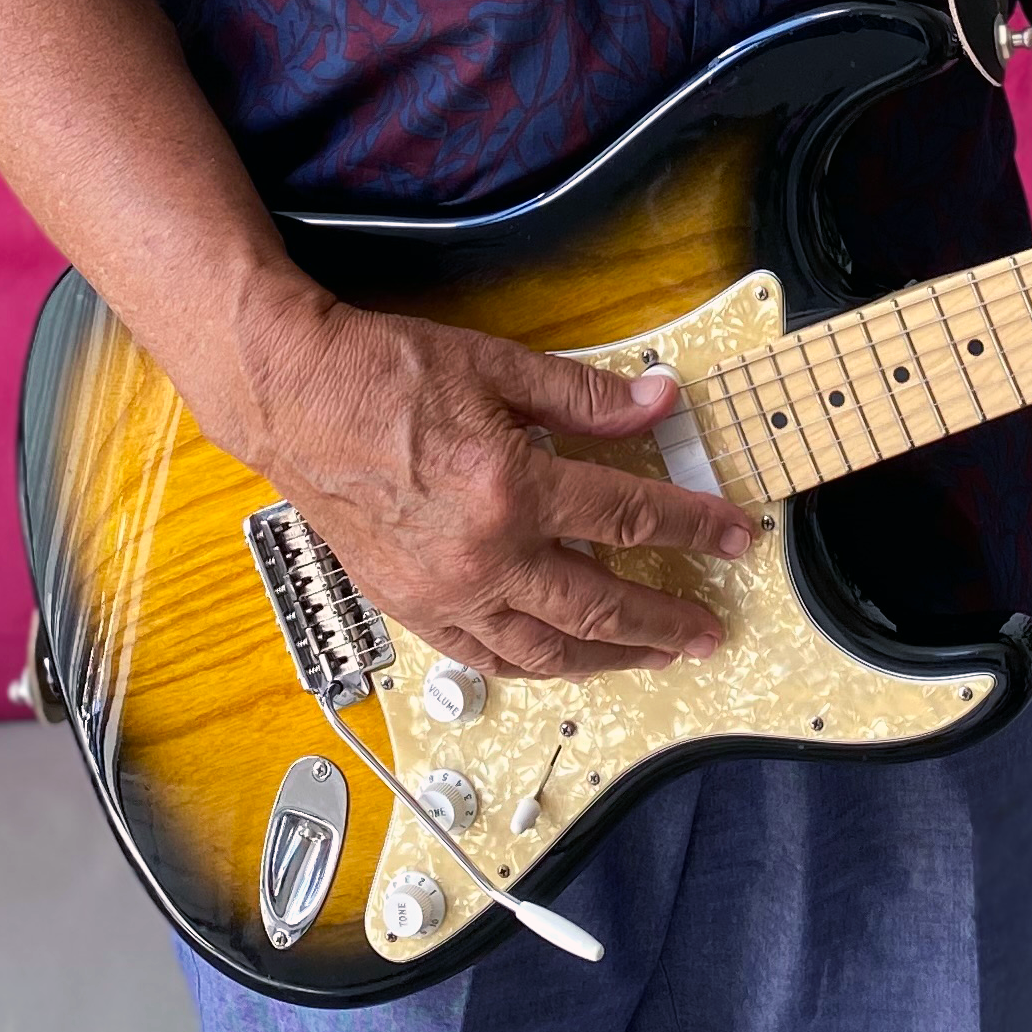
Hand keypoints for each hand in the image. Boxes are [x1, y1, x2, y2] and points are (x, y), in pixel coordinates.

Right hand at [241, 295, 757, 679]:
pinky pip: (486, 657)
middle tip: (710, 629)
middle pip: (600, 605)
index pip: (629, 516)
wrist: (294, 398)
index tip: (737, 536)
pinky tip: (562, 658)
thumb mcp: (499, 367)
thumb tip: (658, 402)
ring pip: (546, 651)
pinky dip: (535, 664)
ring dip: (610, 658)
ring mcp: (445, 592)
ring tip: (653, 654)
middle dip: (667, 621)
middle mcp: (483, 556)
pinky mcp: (411, 607)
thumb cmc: (386, 373)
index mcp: (511, 489)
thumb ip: (586, 396)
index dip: (695, 526)